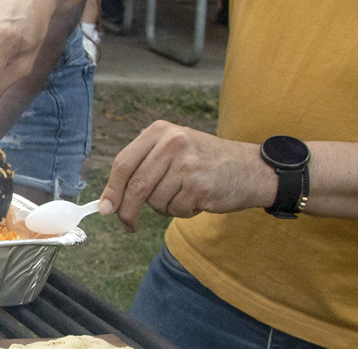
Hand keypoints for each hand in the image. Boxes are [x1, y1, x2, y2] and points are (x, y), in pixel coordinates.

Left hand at [99, 121, 278, 231]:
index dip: (111, 189)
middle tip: (128, 225)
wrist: (251, 168)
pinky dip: (183, 212)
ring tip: (184, 195)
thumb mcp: (174, 149)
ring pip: (156, 201)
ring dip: (165, 208)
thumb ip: (144, 167)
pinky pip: (177, 210)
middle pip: (136, 186)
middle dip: (127, 210)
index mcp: (160, 131)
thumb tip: (111, 201)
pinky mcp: (200, 185)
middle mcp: (172, 143)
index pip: (124, 163)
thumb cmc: (206, 162)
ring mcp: (187, 164)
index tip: (105, 208)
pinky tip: (198, 199)